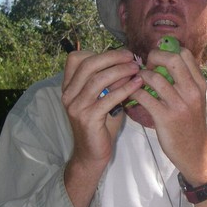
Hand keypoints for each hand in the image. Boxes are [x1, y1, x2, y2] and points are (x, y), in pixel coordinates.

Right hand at [61, 49, 141, 166]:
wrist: (92, 154)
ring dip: (120, 71)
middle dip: (112, 57)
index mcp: (69, 87)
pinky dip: (125, 88)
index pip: (76, 59)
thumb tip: (129, 63)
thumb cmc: (100, 125)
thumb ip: (110, 82)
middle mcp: (68, 94)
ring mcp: (76, 106)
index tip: (121, 54)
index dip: (99, 53)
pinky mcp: (88, 118)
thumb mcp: (103, 98)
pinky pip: (108, 98)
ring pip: (98, 80)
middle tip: (131, 57)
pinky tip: (138, 84)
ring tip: (136, 68)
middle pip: (89, 65)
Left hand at [130, 47, 206, 183]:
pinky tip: (130, 95)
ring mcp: (179, 104)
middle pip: (172, 59)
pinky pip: (144, 97)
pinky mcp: (165, 117)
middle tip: (145, 66)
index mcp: (199, 84)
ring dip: (140, 77)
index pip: (185, 54)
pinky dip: (134, 93)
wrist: (194, 152)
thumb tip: (164, 62)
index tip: (156, 59)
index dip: (167, 51)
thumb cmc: (191, 123)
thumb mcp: (195, 99)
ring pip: (155, 77)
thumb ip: (184, 81)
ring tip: (135, 81)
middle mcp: (191, 91)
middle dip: (154, 58)